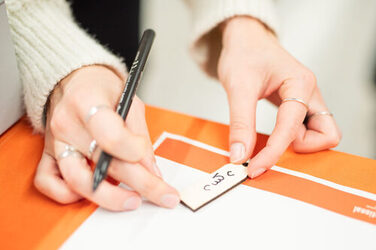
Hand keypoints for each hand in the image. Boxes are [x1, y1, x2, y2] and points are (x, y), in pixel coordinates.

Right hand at [34, 65, 179, 210]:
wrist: (73, 83)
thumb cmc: (102, 89)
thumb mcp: (129, 100)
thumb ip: (139, 135)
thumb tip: (151, 169)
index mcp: (87, 101)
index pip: (110, 134)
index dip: (133, 150)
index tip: (146, 155)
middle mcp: (67, 123)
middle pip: (103, 162)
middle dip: (141, 183)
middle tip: (165, 195)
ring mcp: (55, 142)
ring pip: (77, 179)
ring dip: (109, 196)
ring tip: (133, 201)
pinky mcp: (48, 155)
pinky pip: (49, 183)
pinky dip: (69, 195)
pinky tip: (93, 195)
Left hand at [218, 16, 340, 177]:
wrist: (245, 40)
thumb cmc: (244, 54)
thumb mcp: (238, 87)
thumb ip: (241, 123)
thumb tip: (240, 156)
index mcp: (301, 84)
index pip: (292, 129)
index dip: (273, 152)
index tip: (253, 168)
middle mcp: (310, 93)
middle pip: (327, 134)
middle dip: (301, 148)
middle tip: (271, 148)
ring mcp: (307, 100)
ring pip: (321, 134)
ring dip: (298, 145)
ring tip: (270, 139)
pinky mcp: (298, 106)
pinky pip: (306, 130)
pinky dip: (291, 139)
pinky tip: (271, 138)